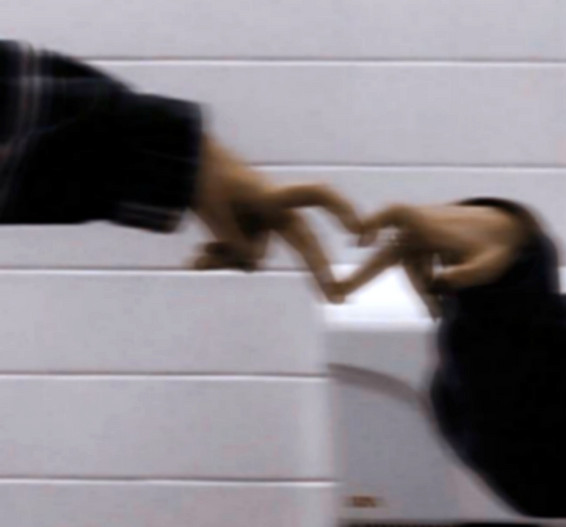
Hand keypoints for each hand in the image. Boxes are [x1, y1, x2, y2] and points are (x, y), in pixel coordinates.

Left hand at [191, 137, 362, 301]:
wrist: (189, 168)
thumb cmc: (207, 180)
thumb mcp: (217, 212)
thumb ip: (238, 242)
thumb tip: (252, 264)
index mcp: (273, 198)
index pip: (315, 196)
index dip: (340, 210)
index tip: (357, 232)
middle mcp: (276, 215)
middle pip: (304, 244)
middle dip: (319, 272)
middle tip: (335, 299)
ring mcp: (263, 227)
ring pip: (251, 258)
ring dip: (224, 259)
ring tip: (196, 256)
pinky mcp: (249, 236)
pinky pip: (237, 258)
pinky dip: (217, 258)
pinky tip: (194, 260)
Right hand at [335, 202, 534, 315]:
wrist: (502, 233)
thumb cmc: (495, 246)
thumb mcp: (487, 265)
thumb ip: (466, 274)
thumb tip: (440, 283)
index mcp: (431, 225)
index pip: (398, 214)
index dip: (377, 222)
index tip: (359, 239)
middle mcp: (419, 229)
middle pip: (387, 252)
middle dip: (364, 274)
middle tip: (339, 290)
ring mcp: (419, 239)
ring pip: (409, 271)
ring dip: (420, 293)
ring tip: (438, 315)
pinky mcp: (423, 248)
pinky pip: (417, 271)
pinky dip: (426, 288)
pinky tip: (438, 306)